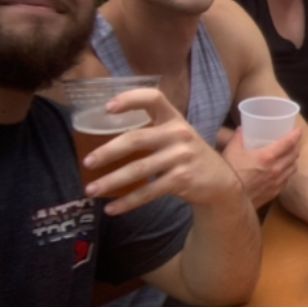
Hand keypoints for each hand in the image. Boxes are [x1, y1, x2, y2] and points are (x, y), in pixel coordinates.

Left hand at [82, 89, 244, 216]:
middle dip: (108, 152)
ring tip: (91, 189)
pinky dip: (127, 202)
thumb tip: (105, 141)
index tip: (107, 108)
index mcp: (174, 119)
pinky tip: (111, 208)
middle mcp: (179, 134)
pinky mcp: (182, 179)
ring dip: (111, 181)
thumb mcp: (177, 136)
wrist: (220, 182)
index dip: (130, 99)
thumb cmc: (188, 156)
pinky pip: (148, 192)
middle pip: (136, 139)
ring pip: (138, 169)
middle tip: (87, 162)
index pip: (153, 98)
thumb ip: (151, 132)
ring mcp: (181, 157)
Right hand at [222, 127, 302, 208]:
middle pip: (294, 155)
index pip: (289, 143)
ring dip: (293, 160)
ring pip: (293, 168)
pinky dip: (287, 173)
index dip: (296, 135)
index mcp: (268, 156)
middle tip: (293, 142)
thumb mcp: (231, 150)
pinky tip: (282, 171)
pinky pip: (287, 180)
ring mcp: (277, 182)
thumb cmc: (229, 173)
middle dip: (295, 146)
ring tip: (289, 156)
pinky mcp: (275, 192)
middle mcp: (276, 169)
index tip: (298, 130)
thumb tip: (243, 129)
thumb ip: (238, 137)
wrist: (229, 199)